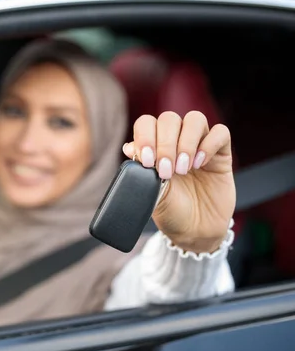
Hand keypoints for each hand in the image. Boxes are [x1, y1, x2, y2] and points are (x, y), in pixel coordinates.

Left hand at [123, 111, 235, 252]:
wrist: (194, 231)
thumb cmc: (170, 211)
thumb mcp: (150, 192)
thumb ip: (140, 170)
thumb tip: (128, 147)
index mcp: (154, 147)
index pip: (147, 123)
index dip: (146, 136)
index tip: (147, 161)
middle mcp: (175, 141)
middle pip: (169, 118)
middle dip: (166, 143)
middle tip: (167, 170)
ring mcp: (199, 145)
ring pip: (194, 119)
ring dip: (186, 142)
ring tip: (184, 168)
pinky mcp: (221, 154)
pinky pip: (221, 132)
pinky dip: (209, 144)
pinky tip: (201, 164)